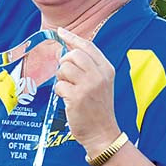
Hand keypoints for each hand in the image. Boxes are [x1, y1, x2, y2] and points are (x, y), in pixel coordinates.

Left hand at [55, 28, 120, 154]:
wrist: (103, 133)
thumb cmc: (98, 107)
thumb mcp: (100, 83)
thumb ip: (88, 67)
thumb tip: (68, 49)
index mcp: (107, 69)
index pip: (88, 47)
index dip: (72, 37)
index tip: (60, 32)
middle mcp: (99, 75)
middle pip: (73, 55)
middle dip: (64, 62)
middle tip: (66, 75)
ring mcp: (88, 86)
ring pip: (64, 69)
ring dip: (61, 79)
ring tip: (69, 90)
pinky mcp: (77, 97)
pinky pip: (59, 85)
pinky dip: (59, 92)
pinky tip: (67, 100)